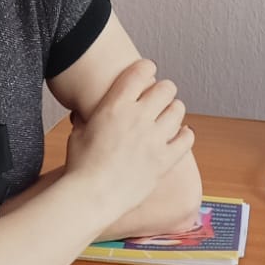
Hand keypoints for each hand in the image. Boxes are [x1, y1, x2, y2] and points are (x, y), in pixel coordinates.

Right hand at [65, 59, 194, 213]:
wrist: (92, 196)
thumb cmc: (80, 166)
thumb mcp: (78, 133)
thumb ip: (85, 118)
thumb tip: (82, 113)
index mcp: (115, 105)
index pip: (142, 71)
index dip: (147, 69)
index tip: (147, 75)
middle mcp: (138, 117)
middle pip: (166, 88)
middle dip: (163, 91)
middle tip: (159, 99)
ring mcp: (154, 138)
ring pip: (178, 109)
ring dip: (174, 110)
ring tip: (168, 117)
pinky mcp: (164, 160)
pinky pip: (187, 139)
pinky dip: (185, 135)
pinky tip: (179, 136)